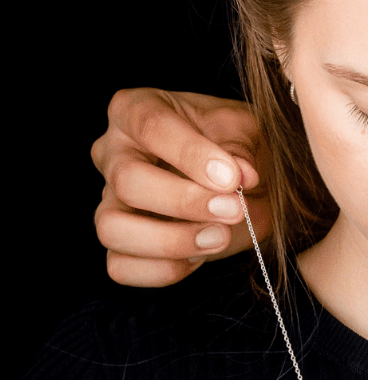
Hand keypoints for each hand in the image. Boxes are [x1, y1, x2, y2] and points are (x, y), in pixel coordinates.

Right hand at [92, 88, 268, 286]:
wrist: (240, 180)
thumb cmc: (235, 144)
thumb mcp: (246, 130)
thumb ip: (241, 147)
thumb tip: (241, 173)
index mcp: (136, 109)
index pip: (151, 127)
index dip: (191, 155)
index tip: (232, 177)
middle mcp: (112, 153)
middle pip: (127, 181)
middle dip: (185, 202)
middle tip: (235, 210)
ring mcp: (108, 199)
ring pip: (111, 228)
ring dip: (171, 241)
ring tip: (218, 237)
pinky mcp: (118, 242)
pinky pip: (120, 267)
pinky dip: (162, 270)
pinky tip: (199, 257)